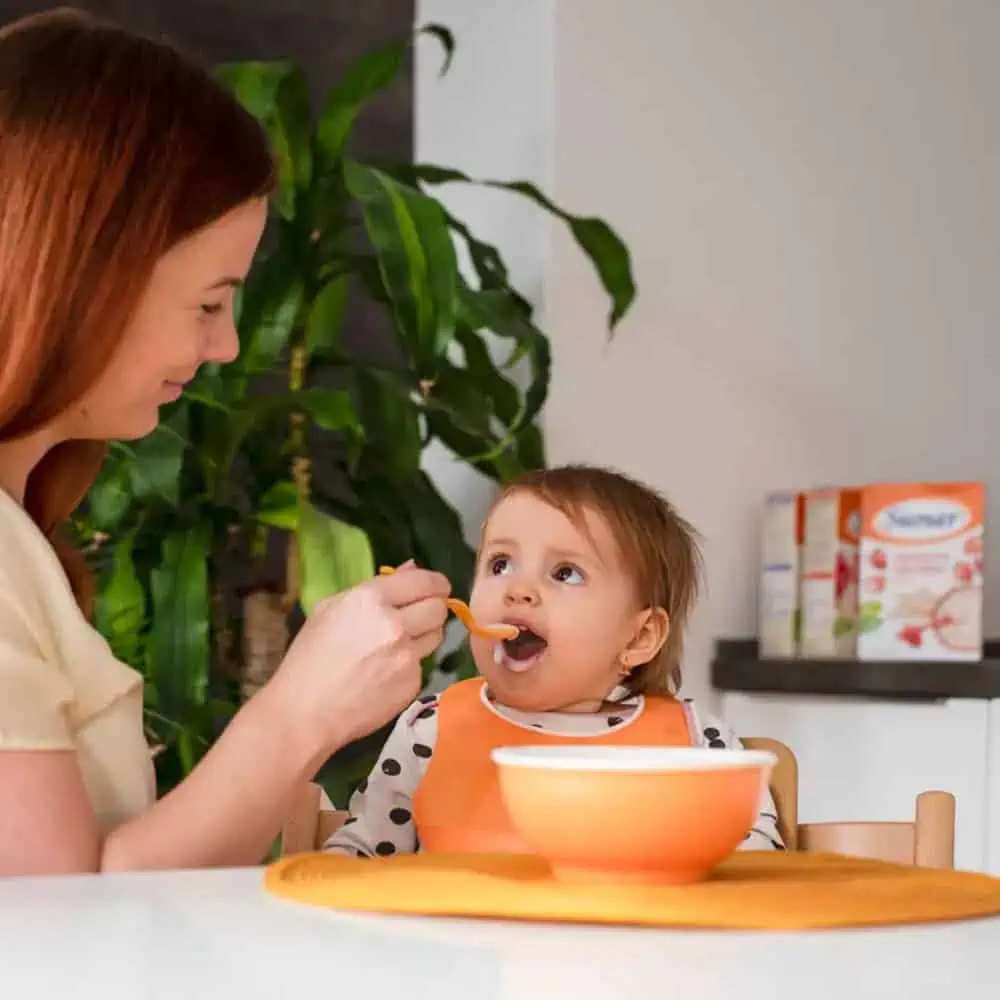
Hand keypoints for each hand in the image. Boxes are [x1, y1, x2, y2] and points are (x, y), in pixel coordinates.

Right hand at [263, 563, 450, 756]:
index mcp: (371, 599)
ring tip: (400, 643)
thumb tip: (411, 568)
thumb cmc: (309, 657)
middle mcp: (395, 625)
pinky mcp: (412, 683)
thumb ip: (376, 586)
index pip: (424, 581)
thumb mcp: (330, 609)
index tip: (437, 587)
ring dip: (425, 634)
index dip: (436, 582)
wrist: (305, 713)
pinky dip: (411, 664)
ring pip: (437, 635)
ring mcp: (407, 656)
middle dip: (433, 608)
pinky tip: (387, 672)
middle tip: (419, 614)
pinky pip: (423, 664)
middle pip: (438, 608)